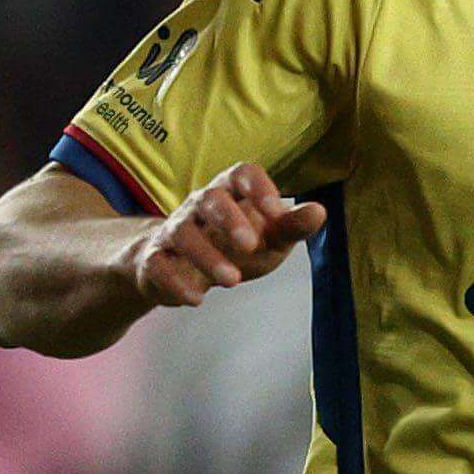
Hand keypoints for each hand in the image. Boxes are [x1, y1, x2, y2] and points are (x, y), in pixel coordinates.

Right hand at [129, 161, 325, 308]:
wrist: (184, 268)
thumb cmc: (236, 246)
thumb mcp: (271, 238)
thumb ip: (292, 226)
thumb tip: (318, 211)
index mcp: (232, 194)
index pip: (241, 174)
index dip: (258, 188)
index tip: (276, 211)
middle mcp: (199, 206)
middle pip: (209, 198)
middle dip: (229, 219)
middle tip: (250, 245)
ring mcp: (174, 231)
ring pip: (182, 233)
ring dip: (207, 256)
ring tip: (233, 281)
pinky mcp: (155, 259)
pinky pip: (158, 265)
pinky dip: (176, 282)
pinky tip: (197, 299)